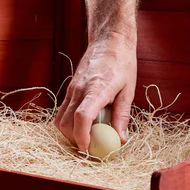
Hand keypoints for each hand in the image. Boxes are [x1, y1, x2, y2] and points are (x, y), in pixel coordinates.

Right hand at [55, 34, 136, 150]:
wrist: (109, 40)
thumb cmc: (122, 63)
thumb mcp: (128, 90)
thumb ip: (122, 116)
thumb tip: (120, 139)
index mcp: (96, 89)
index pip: (82, 116)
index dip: (82, 136)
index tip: (87, 148)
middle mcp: (79, 89)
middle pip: (67, 122)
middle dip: (75, 140)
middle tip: (90, 149)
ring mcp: (72, 88)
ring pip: (60, 118)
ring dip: (70, 133)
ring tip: (86, 138)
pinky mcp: (69, 89)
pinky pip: (62, 111)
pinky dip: (68, 123)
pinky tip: (83, 126)